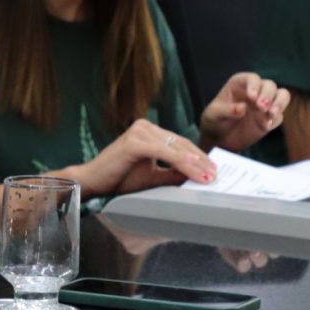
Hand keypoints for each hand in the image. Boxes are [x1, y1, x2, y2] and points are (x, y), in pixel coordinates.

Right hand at [71, 119, 214, 197]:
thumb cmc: (119, 179)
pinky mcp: (135, 142)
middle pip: (180, 144)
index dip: (198, 158)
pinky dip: (182, 163)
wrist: (93, 182)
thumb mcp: (152, 176)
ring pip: (175, 148)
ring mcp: (139, 132)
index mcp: (148, 132)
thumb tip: (197, 176)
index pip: (179, 144)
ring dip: (195, 164)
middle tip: (216, 175)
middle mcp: (144, 127)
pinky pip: (165, 153)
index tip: (213, 171)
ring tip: (209, 177)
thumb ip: (173, 173)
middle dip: (200, 161)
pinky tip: (195, 172)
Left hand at [199, 71, 290, 150]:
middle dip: (268, 95)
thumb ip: (227, 110)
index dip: (254, 85)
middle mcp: (255, 91)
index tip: (251, 97)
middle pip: (270, 86)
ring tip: (271, 113)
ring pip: (282, 96)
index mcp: (240, 84)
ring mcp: (265, 104)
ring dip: (279, 103)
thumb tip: (242, 108)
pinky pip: (279, 116)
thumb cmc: (214, 120)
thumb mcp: (214, 114)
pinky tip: (266, 126)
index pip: (252, 78)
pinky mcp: (269, 118)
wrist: (219, 139)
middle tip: (261, 107)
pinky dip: (275, 120)